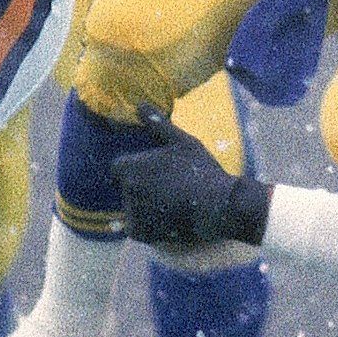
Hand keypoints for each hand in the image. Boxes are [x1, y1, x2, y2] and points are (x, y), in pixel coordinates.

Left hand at [113, 113, 271, 248]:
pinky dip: (148, 226)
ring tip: (173, 203)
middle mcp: (127, 190)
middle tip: (169, 188)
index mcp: (131, 166)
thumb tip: (139, 103)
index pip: (118, 168)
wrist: (219, 205)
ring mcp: (133, 212)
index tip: (155, 172)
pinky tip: (168, 218)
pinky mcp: (141, 233)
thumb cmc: (201, 170)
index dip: (134, 169)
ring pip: (132, 208)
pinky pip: (136, 228)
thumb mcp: (182, 142)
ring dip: (145, 207)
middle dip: (140, 188)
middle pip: (125, 188)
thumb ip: (157, 124)